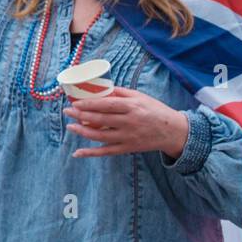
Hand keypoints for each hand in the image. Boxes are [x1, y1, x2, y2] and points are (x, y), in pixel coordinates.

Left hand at [62, 86, 189, 158]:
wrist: (174, 131)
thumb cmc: (155, 111)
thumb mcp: (140, 97)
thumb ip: (120, 93)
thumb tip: (99, 88)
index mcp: (132, 107)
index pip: (106, 105)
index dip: (88, 105)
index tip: (75, 103)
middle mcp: (129, 122)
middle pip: (100, 119)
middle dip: (80, 115)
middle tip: (67, 111)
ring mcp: (128, 137)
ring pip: (100, 136)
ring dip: (82, 132)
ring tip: (70, 126)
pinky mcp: (127, 148)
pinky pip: (106, 152)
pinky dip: (90, 153)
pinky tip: (77, 153)